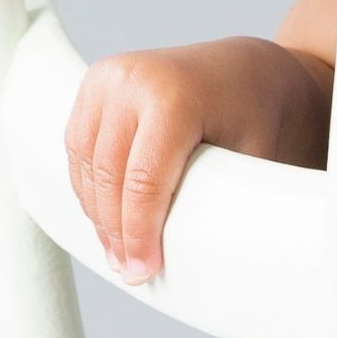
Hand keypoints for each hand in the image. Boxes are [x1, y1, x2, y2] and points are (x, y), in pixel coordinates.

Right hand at [63, 36, 322, 283]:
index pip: (143, 181)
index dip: (139, 233)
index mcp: (174, 94)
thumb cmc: (256, 111)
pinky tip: (107, 214)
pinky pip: (79, 145)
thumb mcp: (249, 156)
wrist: (250, 68)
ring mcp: (110, 75)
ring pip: (87, 163)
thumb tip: (187, 260)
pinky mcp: (97, 82)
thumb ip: (216, 202)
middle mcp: (135, 78)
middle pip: (109, 176)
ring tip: (119, 250)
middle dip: (116, 231)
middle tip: (130, 270)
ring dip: (98, 212)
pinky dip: (89, 184)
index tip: (143, 269)